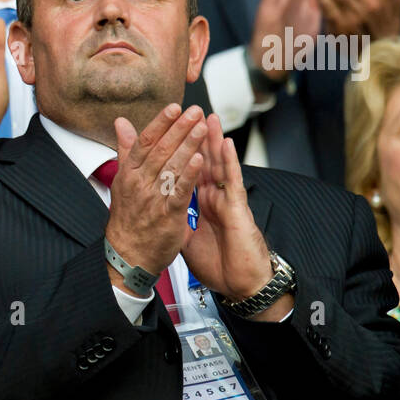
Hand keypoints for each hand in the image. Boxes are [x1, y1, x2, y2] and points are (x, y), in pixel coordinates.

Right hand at [105, 103, 205, 292]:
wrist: (128, 255)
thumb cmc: (127, 218)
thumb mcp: (122, 181)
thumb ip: (126, 150)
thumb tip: (121, 123)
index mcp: (128, 174)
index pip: (145, 142)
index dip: (160, 123)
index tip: (174, 107)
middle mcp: (139, 183)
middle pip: (160, 150)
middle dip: (179, 129)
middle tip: (195, 111)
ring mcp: (152, 199)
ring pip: (171, 167)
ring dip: (187, 145)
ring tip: (201, 128)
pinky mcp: (167, 214)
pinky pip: (179, 191)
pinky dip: (189, 174)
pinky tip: (200, 159)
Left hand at [182, 114, 287, 319]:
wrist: (239, 286)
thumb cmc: (220, 264)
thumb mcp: (187, 239)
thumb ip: (176, 219)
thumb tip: (160, 211)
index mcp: (203, 203)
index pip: (189, 170)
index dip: (179, 153)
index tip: (168, 134)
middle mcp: (216, 198)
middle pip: (203, 161)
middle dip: (195, 138)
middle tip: (188, 113)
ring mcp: (228, 202)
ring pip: (219, 166)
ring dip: (214, 141)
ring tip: (208, 117)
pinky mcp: (238, 210)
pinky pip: (233, 183)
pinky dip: (229, 163)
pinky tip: (226, 145)